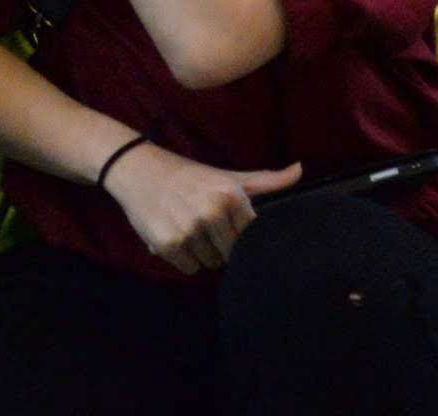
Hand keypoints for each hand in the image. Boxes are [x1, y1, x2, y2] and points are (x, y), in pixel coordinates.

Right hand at [104, 144, 301, 273]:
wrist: (137, 169)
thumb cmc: (189, 176)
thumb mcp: (227, 176)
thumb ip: (267, 180)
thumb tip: (300, 170)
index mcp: (230, 195)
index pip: (252, 237)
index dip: (240, 234)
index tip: (227, 223)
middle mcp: (211, 212)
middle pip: (232, 254)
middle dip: (220, 244)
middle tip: (205, 223)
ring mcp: (189, 229)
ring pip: (210, 263)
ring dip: (201, 252)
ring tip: (187, 226)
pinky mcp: (168, 244)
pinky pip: (190, 267)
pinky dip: (183, 257)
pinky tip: (174, 233)